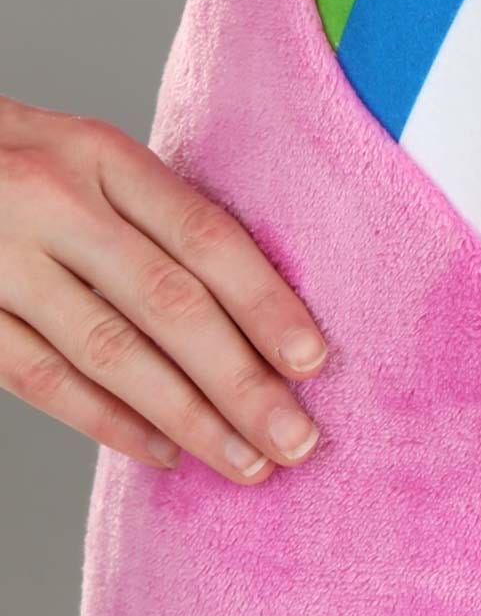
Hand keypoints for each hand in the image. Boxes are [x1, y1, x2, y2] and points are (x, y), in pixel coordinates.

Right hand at [0, 94, 327, 483]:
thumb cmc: (25, 158)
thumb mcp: (91, 153)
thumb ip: (156, 211)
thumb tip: (257, 295)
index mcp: (104, 155)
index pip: (203, 235)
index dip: (264, 300)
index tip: (314, 360)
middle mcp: (56, 203)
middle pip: (168, 302)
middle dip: (240, 380)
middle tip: (297, 440)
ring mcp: (4, 262)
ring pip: (110, 353)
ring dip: (186, 417)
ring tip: (245, 462)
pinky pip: (42, 379)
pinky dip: (107, 422)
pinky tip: (162, 453)